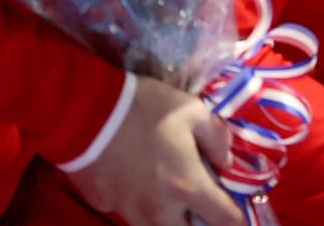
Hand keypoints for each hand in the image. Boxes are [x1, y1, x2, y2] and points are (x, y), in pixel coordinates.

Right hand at [65, 77, 240, 225]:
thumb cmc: (145, 108)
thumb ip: (217, 138)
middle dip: (199, 221)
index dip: (238, 220)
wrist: (84, 111)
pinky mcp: (104, 205)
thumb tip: (225, 161)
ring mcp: (128, 211)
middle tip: (201, 202)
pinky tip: (137, 181)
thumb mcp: (193, 110)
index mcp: (186, 186)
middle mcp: (159, 209)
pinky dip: (139, 205)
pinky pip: (129, 213)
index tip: (239, 212)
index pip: (224, 220)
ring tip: (169, 193)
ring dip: (169, 217)